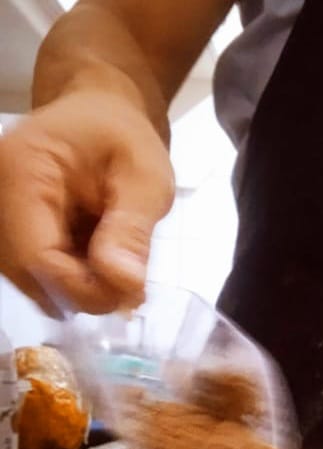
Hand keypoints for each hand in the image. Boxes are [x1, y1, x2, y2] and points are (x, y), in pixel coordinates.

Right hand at [0, 90, 173, 314]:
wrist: (101, 115)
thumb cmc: (124, 138)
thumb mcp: (146, 178)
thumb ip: (132, 230)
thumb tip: (123, 283)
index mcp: (23, 170)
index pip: (36, 257)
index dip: (83, 290)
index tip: (129, 296)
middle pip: (27, 274)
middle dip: (81, 292)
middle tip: (129, 287)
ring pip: (28, 280)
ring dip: (76, 287)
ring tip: (116, 266)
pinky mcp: (9, 228)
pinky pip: (32, 272)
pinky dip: (68, 278)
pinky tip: (96, 262)